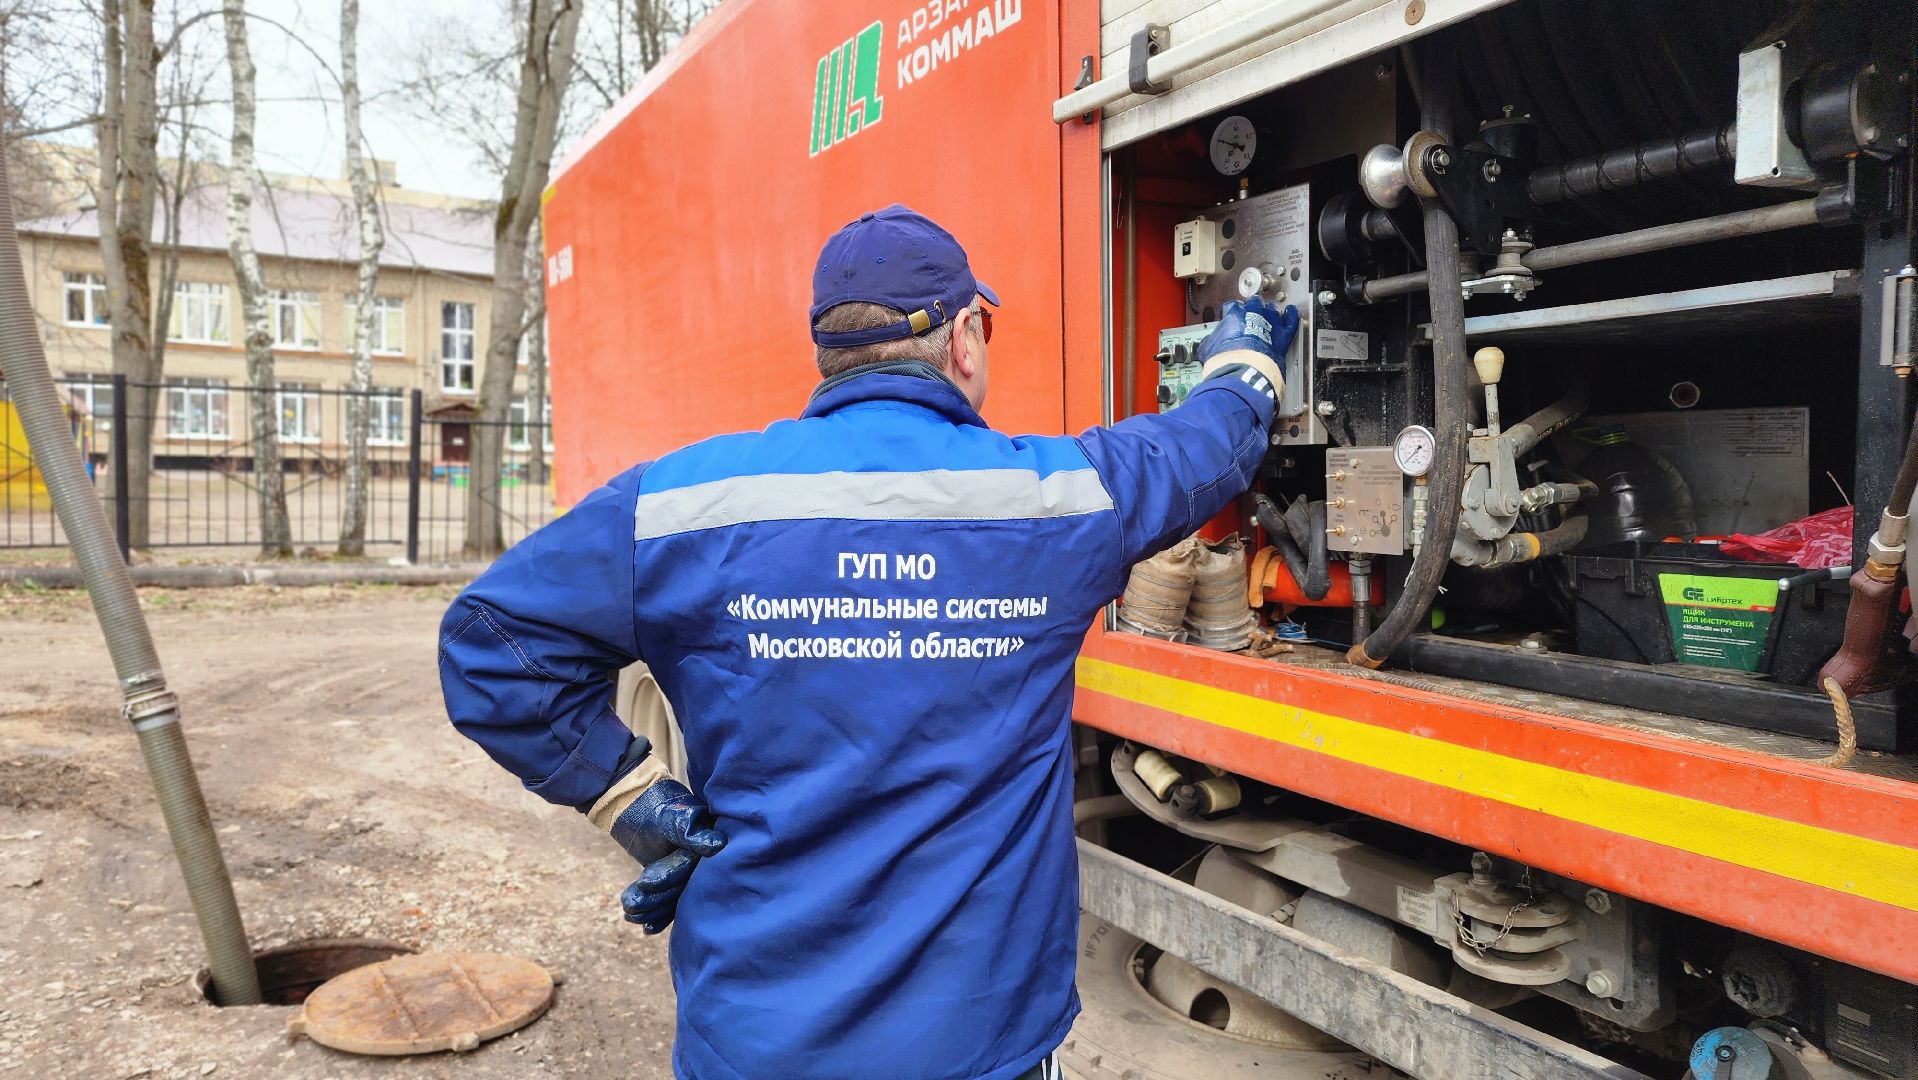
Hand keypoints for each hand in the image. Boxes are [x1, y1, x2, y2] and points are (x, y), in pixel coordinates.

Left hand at [610, 779, 725, 933]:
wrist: (641, 806)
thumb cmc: (657, 808)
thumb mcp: (673, 817)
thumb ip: (692, 832)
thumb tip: (717, 845)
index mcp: (709, 843)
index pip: (691, 868)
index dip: (669, 877)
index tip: (644, 881)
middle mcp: (703, 861)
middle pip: (682, 887)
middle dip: (656, 898)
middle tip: (629, 904)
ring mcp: (690, 873)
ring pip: (674, 898)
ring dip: (652, 909)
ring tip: (628, 913)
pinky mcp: (677, 882)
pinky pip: (671, 902)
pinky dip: (658, 916)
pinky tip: (645, 928)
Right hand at [1196, 297, 1298, 376]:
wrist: (1244, 373)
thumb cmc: (1227, 361)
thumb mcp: (1208, 348)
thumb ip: (1211, 340)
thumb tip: (1209, 343)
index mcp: (1234, 312)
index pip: (1232, 306)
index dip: (1230, 313)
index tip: (1229, 319)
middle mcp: (1254, 312)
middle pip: (1254, 302)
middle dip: (1250, 309)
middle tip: (1247, 317)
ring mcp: (1270, 322)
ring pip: (1271, 309)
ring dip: (1268, 312)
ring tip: (1266, 317)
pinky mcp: (1282, 335)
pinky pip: (1291, 320)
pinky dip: (1291, 315)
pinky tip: (1290, 312)